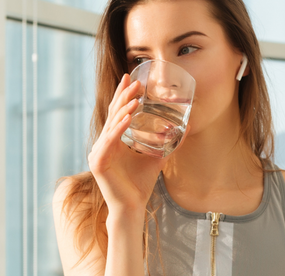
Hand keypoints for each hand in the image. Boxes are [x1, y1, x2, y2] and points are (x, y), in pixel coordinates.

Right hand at [88, 74, 187, 215]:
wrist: (132, 207)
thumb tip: (186, 127)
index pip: (117, 112)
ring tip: (136, 97)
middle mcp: (103, 143)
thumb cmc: (141, 184)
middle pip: (113, 114)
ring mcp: (98, 152)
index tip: (131, 77)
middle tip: (135, 80)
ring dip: (123, 109)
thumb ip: (170, 143)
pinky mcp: (97, 162)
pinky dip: (118, 128)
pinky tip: (128, 118)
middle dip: (124, 96)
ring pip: (111, 125)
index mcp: (113, 140)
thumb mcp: (158, 157)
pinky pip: (110, 141)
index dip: (123, 95)